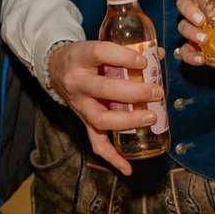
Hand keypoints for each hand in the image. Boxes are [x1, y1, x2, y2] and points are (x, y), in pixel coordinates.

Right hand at [47, 39, 164, 175]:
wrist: (56, 69)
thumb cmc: (84, 57)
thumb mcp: (98, 46)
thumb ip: (127, 49)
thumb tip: (158, 54)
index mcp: (81, 57)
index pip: (100, 53)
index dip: (123, 57)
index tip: (144, 62)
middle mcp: (78, 82)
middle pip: (104, 88)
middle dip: (134, 92)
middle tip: (156, 92)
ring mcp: (80, 105)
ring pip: (100, 118)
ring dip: (127, 120)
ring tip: (150, 117)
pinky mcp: (83, 121)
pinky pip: (96, 142)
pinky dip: (112, 157)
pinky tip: (128, 167)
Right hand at [172, 0, 214, 69]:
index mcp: (214, 0)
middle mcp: (201, 13)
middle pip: (184, 4)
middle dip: (189, 10)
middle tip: (201, 19)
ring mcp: (196, 31)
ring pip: (183, 27)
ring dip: (191, 32)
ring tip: (205, 39)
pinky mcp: (196, 49)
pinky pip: (185, 51)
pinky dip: (190, 55)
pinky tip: (201, 59)